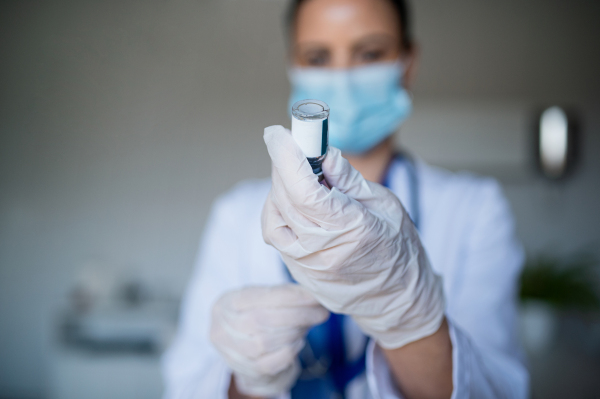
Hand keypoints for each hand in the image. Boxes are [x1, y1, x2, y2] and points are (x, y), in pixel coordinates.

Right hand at [210, 284, 328, 396]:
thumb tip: (312, 292)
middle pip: (262, 320)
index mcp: (226, 303)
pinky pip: (270, 363)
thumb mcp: (262, 298)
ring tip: (309, 324)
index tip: (314, 296)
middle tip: (320, 312)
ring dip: (294, 332)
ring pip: (265, 342)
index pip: (260, 296)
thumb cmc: (256, 315)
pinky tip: (299, 341)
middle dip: (297, 315)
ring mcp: (230, 352)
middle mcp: (222, 327)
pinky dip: (289, 351)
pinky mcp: (244, 370)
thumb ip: (282, 294)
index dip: (291, 296)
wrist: (243, 347)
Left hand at [261, 125, 444, 348]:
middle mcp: (321, 250)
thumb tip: (321, 152)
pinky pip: (276, 234)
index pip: (303, 189)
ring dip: (280, 190)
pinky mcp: (297, 273)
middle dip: (284, 166)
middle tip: (296, 148)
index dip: (285, 157)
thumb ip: (347, 179)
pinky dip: (280, 211)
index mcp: (349, 228)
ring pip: (273, 216)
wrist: (397, 300)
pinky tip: (296, 204)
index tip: (276, 133)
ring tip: (300, 180)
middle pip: (285, 197)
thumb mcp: (384, 205)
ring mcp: (305, 266)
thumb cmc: (399, 249)